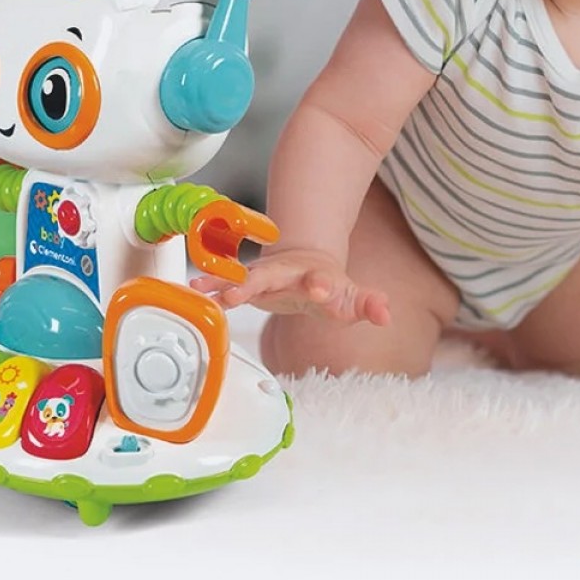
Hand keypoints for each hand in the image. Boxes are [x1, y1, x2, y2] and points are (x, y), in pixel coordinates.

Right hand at [189, 248, 390, 325]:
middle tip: (238, 292)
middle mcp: (287, 272)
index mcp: (317, 276)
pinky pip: (227, 284)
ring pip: (243, 276)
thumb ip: (369, 304)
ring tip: (204, 290)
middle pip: (272, 275)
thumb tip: (386, 314)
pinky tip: (194, 291)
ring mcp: (266, 275)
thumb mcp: (353, 298)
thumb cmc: (331, 286)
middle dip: (255, 282)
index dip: (321, 284)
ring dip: (224, 283)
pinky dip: (210, 286)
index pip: (321, 280)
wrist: (307, 264)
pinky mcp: (248, 284)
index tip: (319, 290)